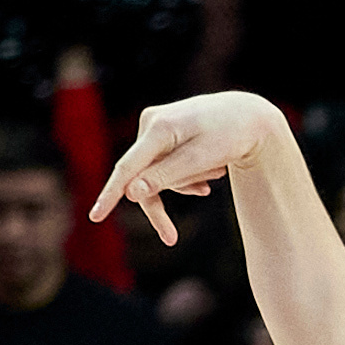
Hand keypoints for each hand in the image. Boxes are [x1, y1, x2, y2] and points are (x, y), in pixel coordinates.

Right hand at [90, 89, 288, 244]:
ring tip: (217, 170)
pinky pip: (164, 168)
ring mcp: (154, 127)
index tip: (96, 217)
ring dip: (185, 182)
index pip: (128, 167)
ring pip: (157, 175)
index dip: (111, 194)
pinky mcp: (161, 134)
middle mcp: (150, 123)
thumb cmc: (229, 136)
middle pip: (144, 177)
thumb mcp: (201, 159)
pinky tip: (212, 170)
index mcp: (159, 127)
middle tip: (178, 228)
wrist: (248, 115)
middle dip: (172, 193)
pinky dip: (185, 176)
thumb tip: (130, 193)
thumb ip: (165, 176)